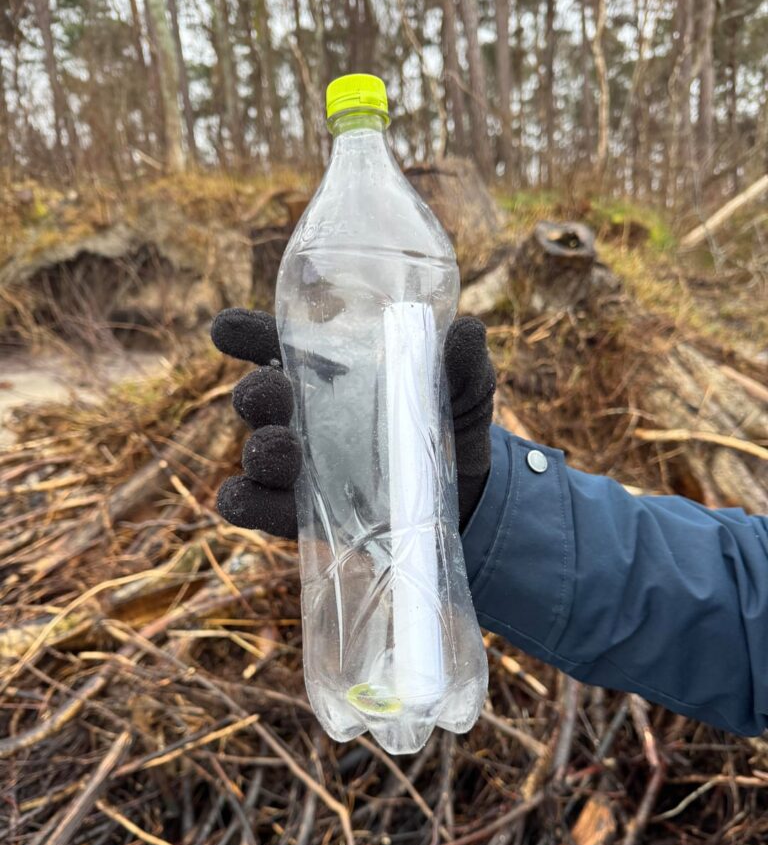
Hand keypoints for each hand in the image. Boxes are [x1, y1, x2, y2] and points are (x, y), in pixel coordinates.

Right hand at [211, 308, 495, 538]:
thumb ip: (464, 366)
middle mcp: (301, 416)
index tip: (226, 330)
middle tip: (276, 393)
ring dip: (257, 448)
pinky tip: (250, 495)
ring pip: (252, 453)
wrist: (465, 499)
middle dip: (256, 393)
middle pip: (258, 397)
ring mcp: (296, 467)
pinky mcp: (296, 513)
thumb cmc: (452, 427)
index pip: (275, 344)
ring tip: (285, 450)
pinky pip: (250, 505)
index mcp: (329, 373)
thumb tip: (467, 330)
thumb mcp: (466, 393)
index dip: (244, 333)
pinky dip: (243, 500)